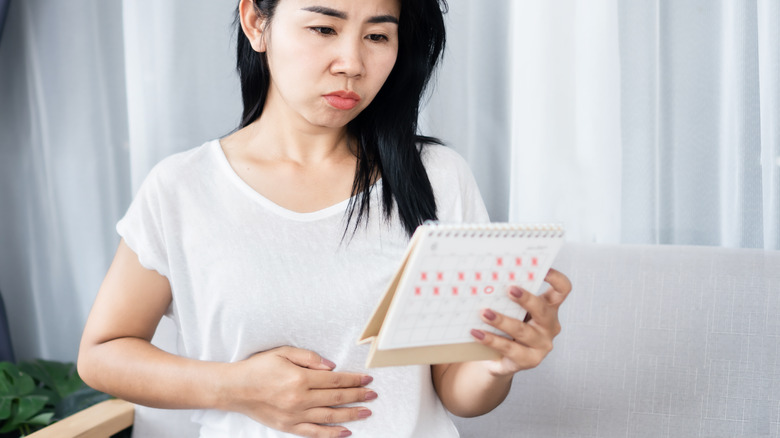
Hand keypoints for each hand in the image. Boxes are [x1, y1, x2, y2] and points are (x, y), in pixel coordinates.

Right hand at [224, 346, 376, 437]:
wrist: (235, 388)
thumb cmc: (258, 368)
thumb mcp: (283, 352)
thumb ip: (309, 358)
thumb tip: (332, 367)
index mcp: (299, 378)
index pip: (335, 380)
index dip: (354, 379)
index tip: (367, 379)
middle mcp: (299, 399)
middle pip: (336, 398)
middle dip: (358, 395)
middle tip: (373, 394)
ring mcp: (294, 416)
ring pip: (330, 417)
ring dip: (351, 414)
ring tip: (367, 412)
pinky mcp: (288, 427)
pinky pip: (314, 433)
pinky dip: (331, 434)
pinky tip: (345, 432)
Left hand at [470, 268, 571, 376]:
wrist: (499, 358)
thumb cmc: (507, 327)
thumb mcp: (512, 310)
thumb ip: (508, 297)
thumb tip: (489, 280)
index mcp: (549, 307)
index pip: (562, 290)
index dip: (556, 278)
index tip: (543, 269)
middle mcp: (549, 325)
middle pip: (542, 309)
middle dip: (526, 299)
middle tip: (509, 289)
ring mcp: (541, 344)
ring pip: (522, 330)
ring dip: (502, 320)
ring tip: (484, 313)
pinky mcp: (529, 360)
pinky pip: (509, 348)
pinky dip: (491, 339)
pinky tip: (477, 333)